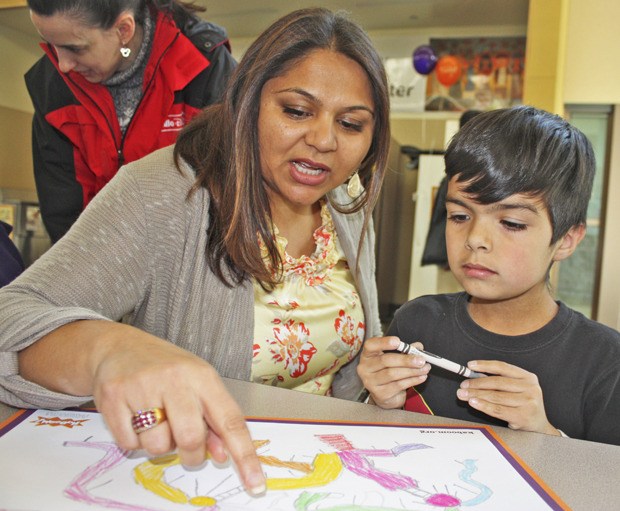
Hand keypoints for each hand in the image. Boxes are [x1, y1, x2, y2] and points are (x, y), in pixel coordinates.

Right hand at [90, 325, 266, 494]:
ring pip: (157, 446)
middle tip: (185, 444)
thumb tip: (224, 454)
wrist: (120, 346)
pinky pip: (129, 444)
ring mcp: (142, 387)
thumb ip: (213, 419)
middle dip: (190, 453)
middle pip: (190, 438)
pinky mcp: (113, 398)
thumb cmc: (166, 368)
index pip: (230, 420)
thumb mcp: (197, 384)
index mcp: (202, 376)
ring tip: (156, 420)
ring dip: (159, 445)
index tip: (255, 483)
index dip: (244, 454)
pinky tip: (134, 416)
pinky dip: (134, 440)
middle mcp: (174, 379)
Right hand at [357, 336, 429, 408]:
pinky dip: (412, 380)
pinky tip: (421, 377)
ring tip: (425, 368)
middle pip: (385, 361)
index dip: (383, 342)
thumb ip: (405, 350)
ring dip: (412, 371)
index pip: (371, 345)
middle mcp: (365, 368)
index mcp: (367, 355)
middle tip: (421, 360)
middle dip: (405, 360)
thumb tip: (418, 346)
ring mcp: (370, 382)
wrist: (385, 395)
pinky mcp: (379, 394)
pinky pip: (398, 385)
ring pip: (393, 374)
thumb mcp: (395, 358)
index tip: (398, 341)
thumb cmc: (388, 371)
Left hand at [456, 360, 560, 435]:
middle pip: (497, 382)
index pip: (502, 367)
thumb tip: (473, 377)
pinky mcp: (523, 416)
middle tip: (463, 385)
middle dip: (476, 383)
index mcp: (528, 377)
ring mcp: (528, 402)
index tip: (470, 365)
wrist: (539, 426)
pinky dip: (483, 406)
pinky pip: (497, 410)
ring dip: (476, 395)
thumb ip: (499, 382)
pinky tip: (473, 403)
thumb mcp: (517, 389)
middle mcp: (530, 387)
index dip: (484, 365)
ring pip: (495, 396)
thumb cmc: (524, 405)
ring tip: (464, 395)